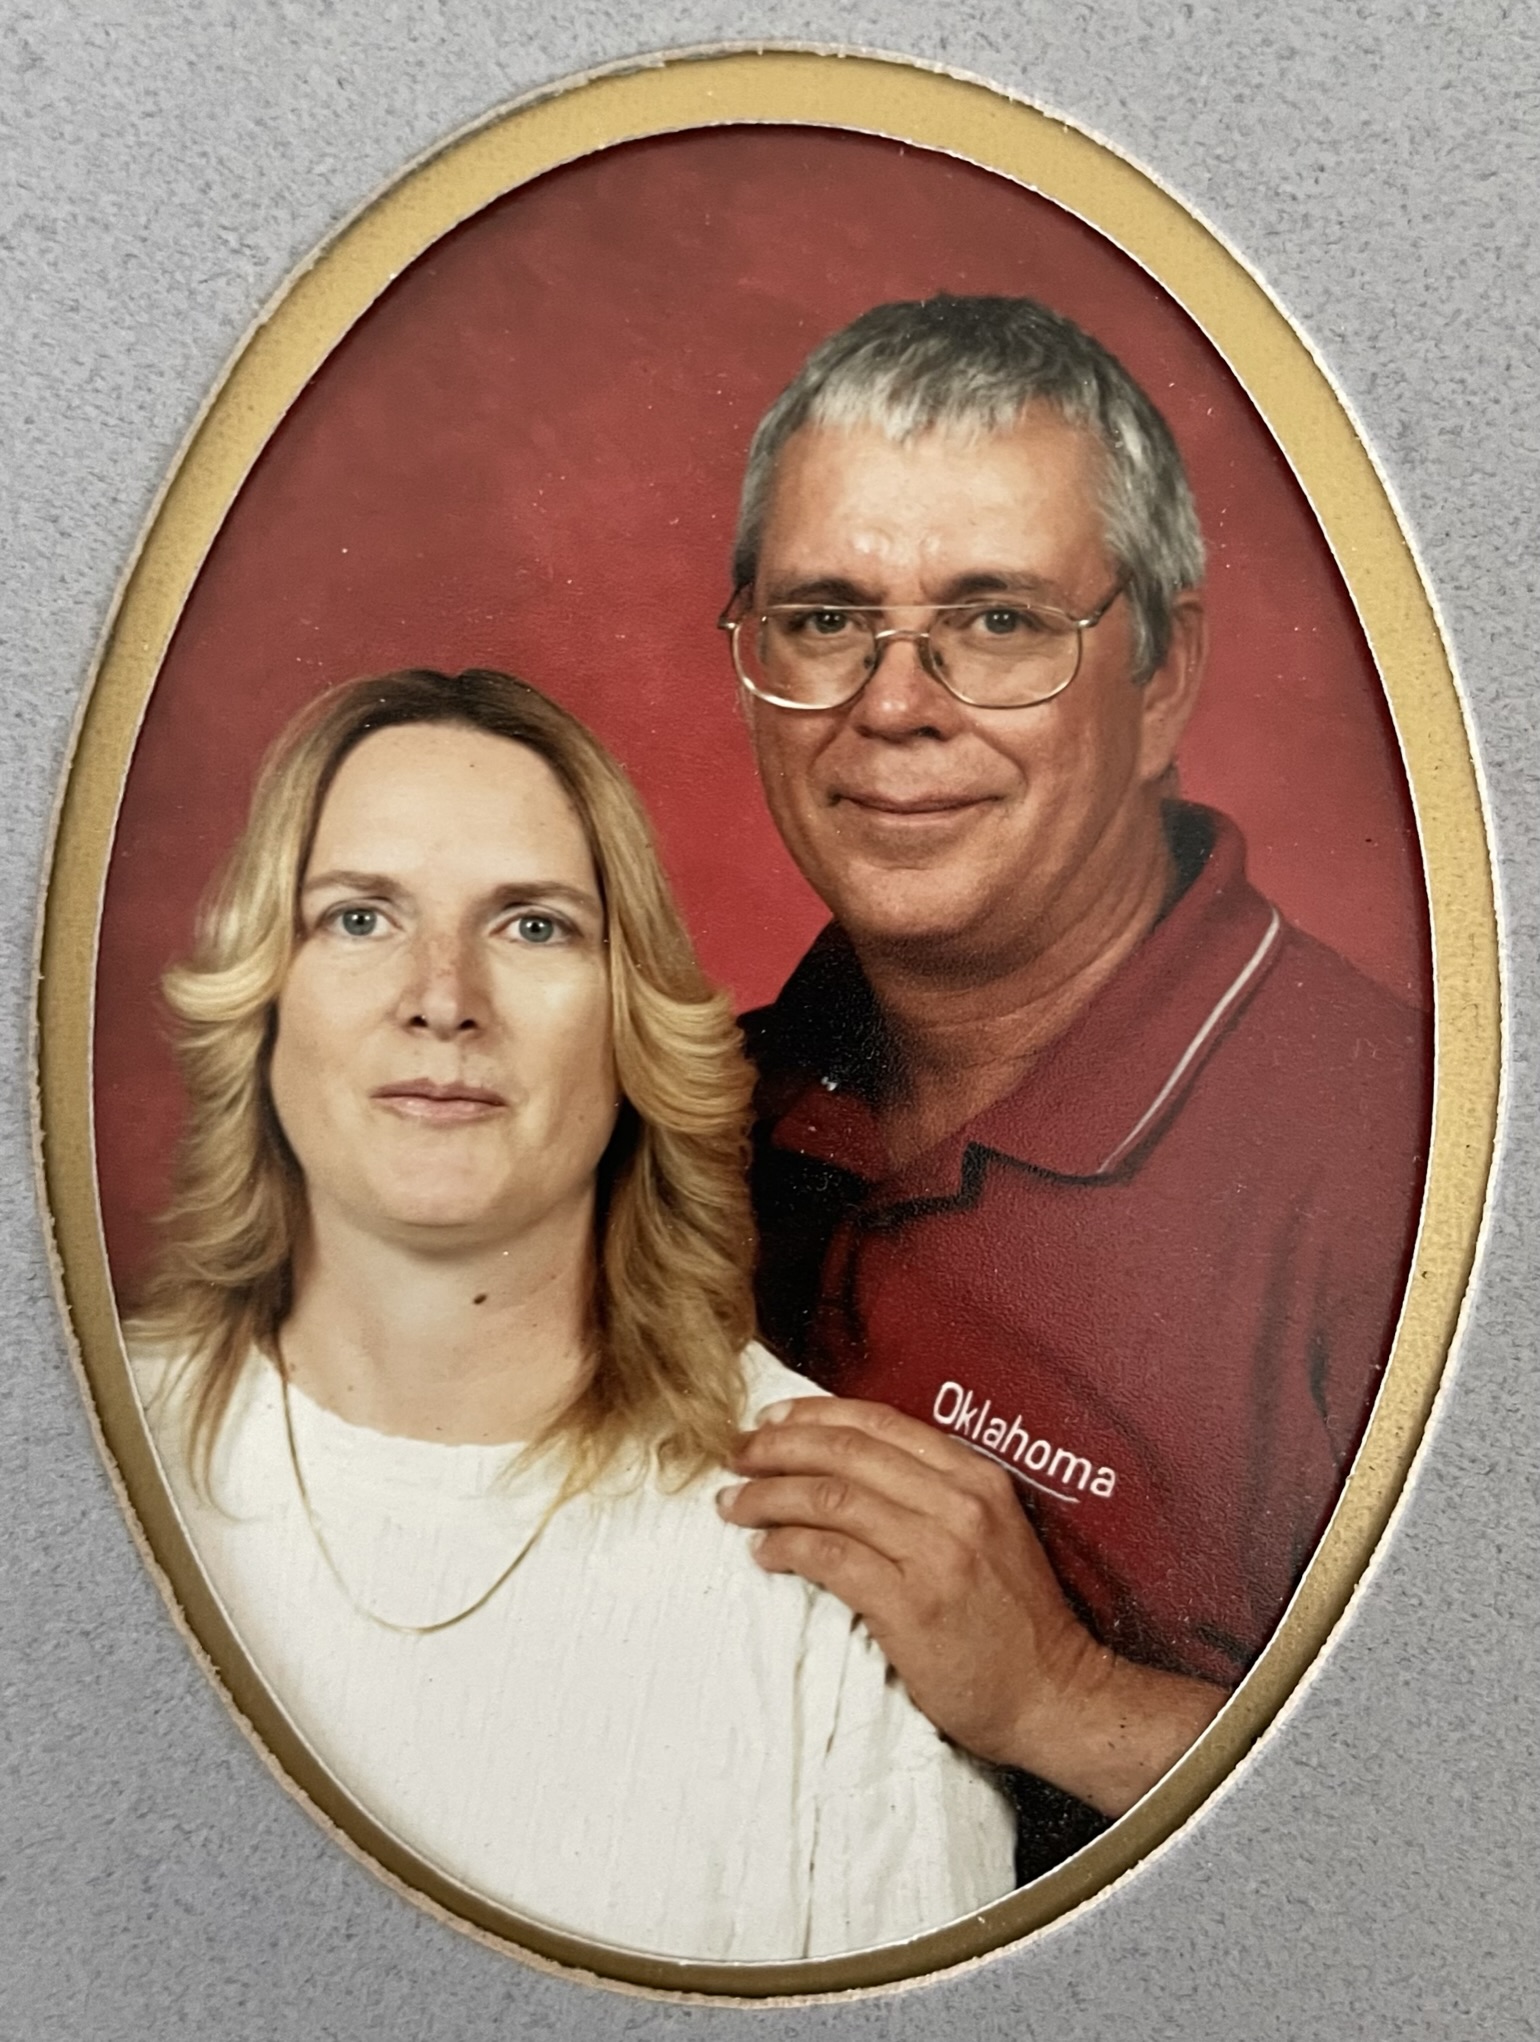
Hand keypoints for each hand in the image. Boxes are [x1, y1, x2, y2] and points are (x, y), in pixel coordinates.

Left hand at [720, 1395, 1226, 1815]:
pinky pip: (830, 1557)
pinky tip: (764, 1553)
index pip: (880, 1423)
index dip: (815, 1416)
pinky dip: (786, 1547)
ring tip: (734, 1505)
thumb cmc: (1014, 1618)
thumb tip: (848, 1467)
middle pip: (846, 1453)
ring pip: (830, 1499)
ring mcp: (937, 1552)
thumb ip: (934, 1493)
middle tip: (735, 1457)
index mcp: (975, 1476)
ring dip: (769, 1497)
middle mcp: (958, 1503)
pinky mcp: (912, 1604)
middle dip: (778, 1448)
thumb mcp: (991, 1529)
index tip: (770, 1419)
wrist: (1054, 1694)